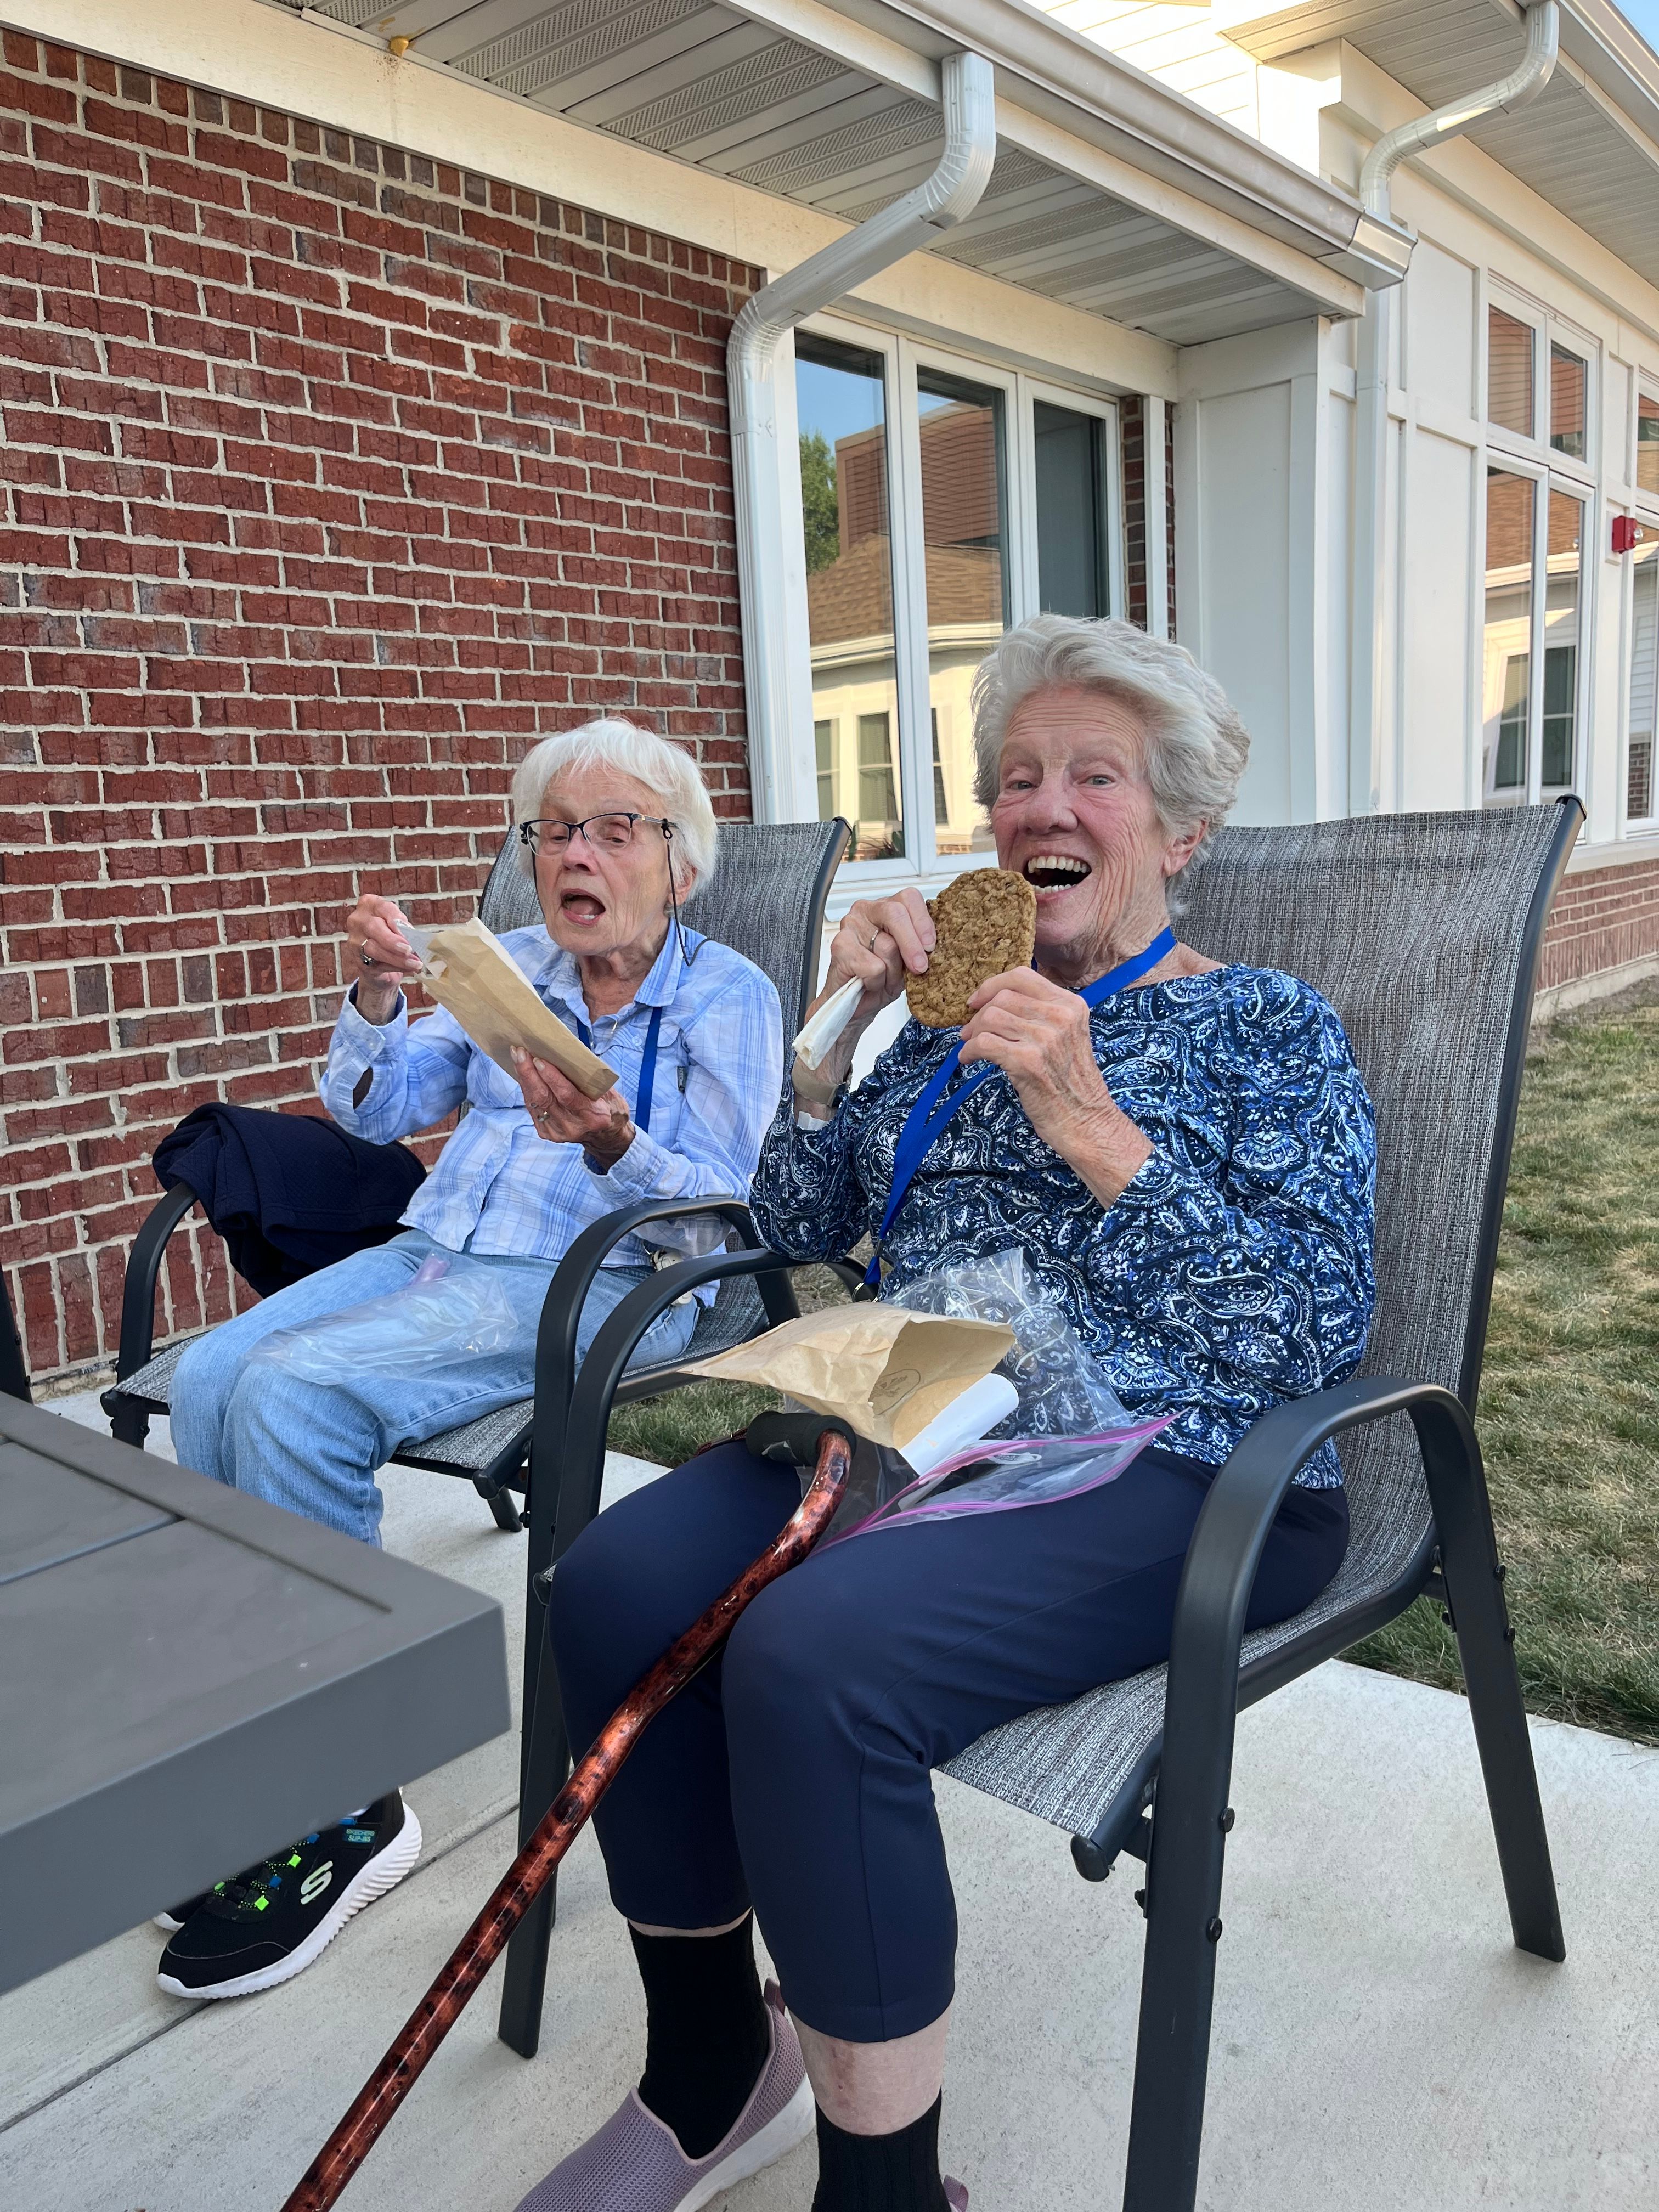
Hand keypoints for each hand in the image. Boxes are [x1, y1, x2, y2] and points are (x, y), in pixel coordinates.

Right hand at [344, 893, 421, 1023]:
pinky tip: (407, 971)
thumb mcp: (403, 931)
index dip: (396, 918)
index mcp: (370, 905)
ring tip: (416, 964)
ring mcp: (353, 941)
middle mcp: (357, 920)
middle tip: (411, 950)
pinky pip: (374, 964)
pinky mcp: (356, 961)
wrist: (384, 968)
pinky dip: (393, 968)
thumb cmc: (398, 943)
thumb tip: (423, 938)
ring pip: (374, 949)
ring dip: (398, 959)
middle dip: (395, 941)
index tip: (408, 929)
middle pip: (375, 929)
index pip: (383, 907)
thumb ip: (407, 930)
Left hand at [513, 1048, 633, 1168]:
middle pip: (544, 1098)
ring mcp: (558, 1131)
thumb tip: (565, 1054)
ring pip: (535, 1102)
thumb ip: (589, 1078)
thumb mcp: (608, 1092)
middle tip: (520, 1053)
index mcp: (592, 1115)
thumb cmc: (608, 1108)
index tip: (539, 1060)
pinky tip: (523, 1074)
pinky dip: (527, 1089)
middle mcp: (573, 1126)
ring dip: (524, 1078)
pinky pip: (532, 1108)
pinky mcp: (547, 1132)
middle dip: (529, 1073)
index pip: (566, 1095)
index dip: (551, 1077)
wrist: (605, 1136)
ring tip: (518, 1058)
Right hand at [793, 891, 935, 1104]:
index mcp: (885, 907)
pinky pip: (872, 965)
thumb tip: (938, 944)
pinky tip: (868, 983)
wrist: (854, 1005)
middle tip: (920, 967)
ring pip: (886, 945)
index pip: (909, 898)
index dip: (923, 922)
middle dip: (912, 944)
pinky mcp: (839, 946)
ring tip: (884, 979)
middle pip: (896, 914)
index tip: (931, 946)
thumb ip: (920, 945)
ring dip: (891, 971)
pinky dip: (876, 981)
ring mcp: (850, 926)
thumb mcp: (908, 960)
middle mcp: (866, 910)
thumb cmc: (880, 979)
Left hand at [958, 968, 1152, 1205]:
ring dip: (971, 1032)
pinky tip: (968, 1060)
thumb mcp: (1067, 1036)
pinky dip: (969, 1050)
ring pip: (990, 1017)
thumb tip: (998, 1001)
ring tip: (970, 1046)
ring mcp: (1045, 1038)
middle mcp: (1061, 1017)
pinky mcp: (1027, 1061)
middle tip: (969, 1030)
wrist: (1086, 1121)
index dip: (992, 985)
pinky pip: (984, 1043)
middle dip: (979, 1013)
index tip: (978, 1000)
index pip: (1023, 975)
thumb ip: (1043, 1014)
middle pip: (1002, 997)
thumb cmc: (1071, 1083)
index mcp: (1071, 1005)